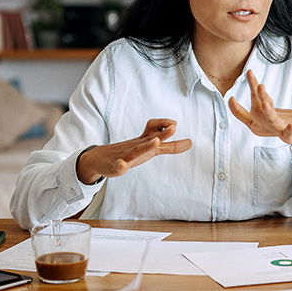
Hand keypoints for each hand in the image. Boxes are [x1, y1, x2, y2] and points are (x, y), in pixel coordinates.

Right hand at [76, 119, 191, 184]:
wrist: (101, 158)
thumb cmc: (130, 152)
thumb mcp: (151, 148)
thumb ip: (170, 146)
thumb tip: (190, 142)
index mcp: (145, 141)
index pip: (155, 130)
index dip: (165, 126)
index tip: (176, 124)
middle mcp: (137, 145)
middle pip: (151, 137)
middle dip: (163, 133)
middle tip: (174, 126)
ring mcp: (126, 155)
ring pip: (137, 150)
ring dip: (146, 146)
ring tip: (156, 142)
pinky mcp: (116, 165)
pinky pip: (119, 165)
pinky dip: (121, 165)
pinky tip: (122, 165)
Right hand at [228, 70, 291, 152]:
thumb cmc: (279, 120)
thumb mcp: (264, 111)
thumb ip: (257, 100)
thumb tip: (237, 95)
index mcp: (256, 122)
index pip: (243, 114)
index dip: (235, 108)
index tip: (231, 98)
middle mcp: (264, 125)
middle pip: (258, 110)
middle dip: (257, 97)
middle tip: (258, 85)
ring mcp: (277, 129)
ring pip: (271, 119)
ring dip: (268, 111)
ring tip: (266, 103)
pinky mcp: (289, 135)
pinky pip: (288, 133)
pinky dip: (289, 130)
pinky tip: (291, 125)